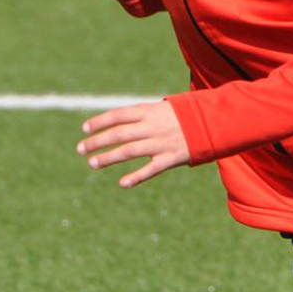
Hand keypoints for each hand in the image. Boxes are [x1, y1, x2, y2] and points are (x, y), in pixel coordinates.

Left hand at [75, 100, 190, 188]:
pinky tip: (122, 183)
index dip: (99, 122)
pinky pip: (151, 169)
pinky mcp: (171, 158)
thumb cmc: (182, 116)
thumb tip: (115, 121)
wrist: (211, 123)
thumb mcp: (160, 108)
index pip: (118, 115)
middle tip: (80, 149)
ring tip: (92, 163)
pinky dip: (136, 177)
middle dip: (97, 141)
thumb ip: (139, 115)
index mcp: (148, 111)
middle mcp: (152, 126)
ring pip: (129, 151)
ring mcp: (161, 143)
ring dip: (108, 158)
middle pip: (119, 134)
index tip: (84, 129)